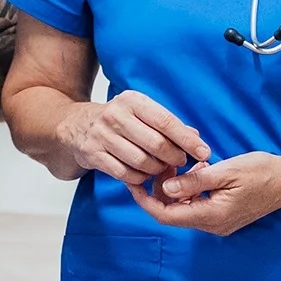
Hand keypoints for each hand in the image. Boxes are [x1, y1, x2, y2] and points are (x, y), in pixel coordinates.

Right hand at [53, 90, 210, 184]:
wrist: (76, 125)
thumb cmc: (118, 119)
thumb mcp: (141, 112)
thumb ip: (168, 124)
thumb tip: (196, 138)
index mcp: (132, 101)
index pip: (166, 122)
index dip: (188, 140)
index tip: (204, 152)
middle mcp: (116, 116)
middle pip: (156, 144)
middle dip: (174, 157)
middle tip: (180, 162)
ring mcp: (102, 136)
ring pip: (142, 162)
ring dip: (157, 170)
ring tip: (161, 168)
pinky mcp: (93, 154)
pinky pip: (125, 174)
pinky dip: (140, 178)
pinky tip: (143, 174)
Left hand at [126, 153, 280, 235]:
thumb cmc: (262, 172)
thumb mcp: (226, 171)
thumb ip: (195, 181)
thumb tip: (166, 188)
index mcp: (211, 215)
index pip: (166, 214)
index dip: (145, 199)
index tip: (133, 181)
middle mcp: (212, 225)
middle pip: (172, 213)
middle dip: (160, 190)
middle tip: (161, 164)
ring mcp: (218, 223)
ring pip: (183, 208)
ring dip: (175, 189)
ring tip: (180, 164)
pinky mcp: (222, 216)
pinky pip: (196, 206)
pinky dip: (190, 190)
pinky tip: (198, 171)